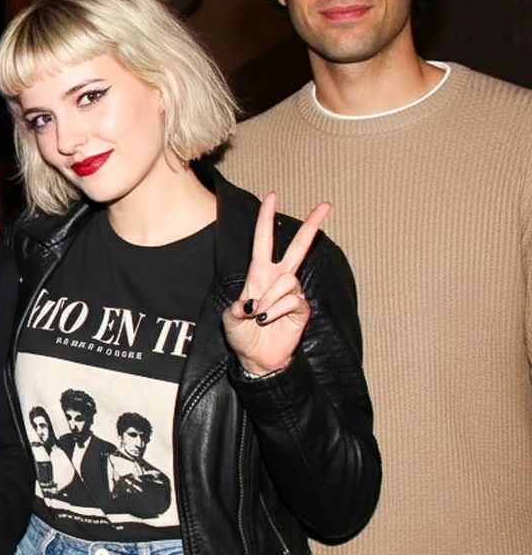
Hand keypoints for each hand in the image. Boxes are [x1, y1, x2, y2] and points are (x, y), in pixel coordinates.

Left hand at [223, 192, 330, 375]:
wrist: (256, 358)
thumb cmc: (241, 336)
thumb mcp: (229, 320)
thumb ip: (236, 309)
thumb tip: (252, 304)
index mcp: (258, 274)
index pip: (263, 241)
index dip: (266, 219)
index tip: (272, 196)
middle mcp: (278, 279)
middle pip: (298, 247)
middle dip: (311, 226)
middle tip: (325, 205)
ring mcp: (291, 293)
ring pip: (288, 281)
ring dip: (271, 299)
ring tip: (260, 316)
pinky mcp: (301, 309)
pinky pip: (293, 300)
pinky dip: (278, 310)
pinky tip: (269, 321)